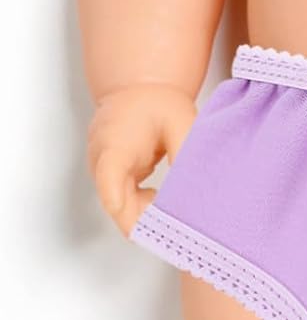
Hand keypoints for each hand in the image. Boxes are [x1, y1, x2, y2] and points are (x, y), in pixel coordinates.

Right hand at [86, 84, 196, 236]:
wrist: (137, 92)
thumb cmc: (155, 104)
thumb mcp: (179, 121)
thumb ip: (184, 152)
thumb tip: (191, 188)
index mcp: (115, 143)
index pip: (109, 174)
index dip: (117, 198)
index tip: (131, 219)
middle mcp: (102, 163)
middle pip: (117, 203)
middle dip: (145, 221)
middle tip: (177, 226)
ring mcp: (105, 176)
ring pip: (121, 210)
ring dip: (146, 218)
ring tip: (175, 210)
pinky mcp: (112, 182)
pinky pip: (125, 205)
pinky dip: (144, 211)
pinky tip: (163, 202)